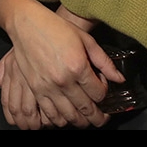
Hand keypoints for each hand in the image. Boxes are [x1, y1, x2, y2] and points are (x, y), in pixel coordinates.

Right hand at [0, 0, 124, 128]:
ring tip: (86, 120)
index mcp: (78, 66)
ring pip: (68, 116)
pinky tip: (66, 117)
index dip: (104, 94)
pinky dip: (60, 120)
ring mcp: (47, 87)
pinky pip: (49, 114)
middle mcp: (63, 80)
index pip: (98, 93)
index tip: (102, 88)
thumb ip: (105, 61)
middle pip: (85, 109)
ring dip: (80, 122)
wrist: (27, 25)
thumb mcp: (86, 40)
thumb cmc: (56, 28)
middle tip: (101, 119)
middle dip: (97, 117)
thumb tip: (119, 79)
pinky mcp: (36, 90)